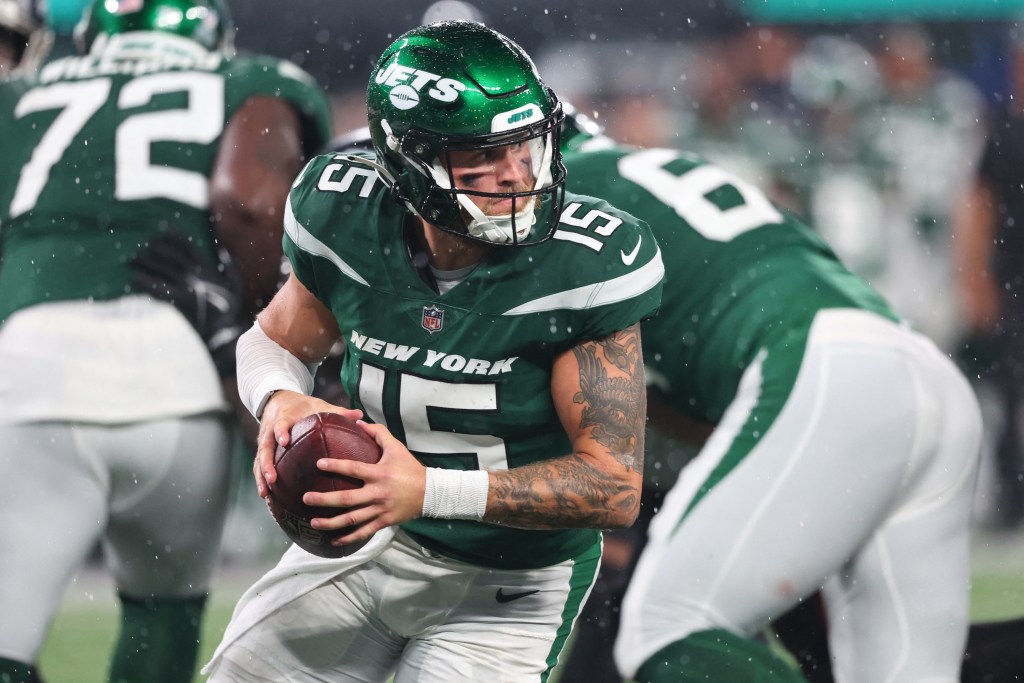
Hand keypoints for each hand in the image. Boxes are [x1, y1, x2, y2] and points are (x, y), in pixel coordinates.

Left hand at [132, 231, 246, 377]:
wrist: (223, 333)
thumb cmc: (230, 310)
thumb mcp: (236, 286)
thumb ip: (231, 267)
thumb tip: (223, 250)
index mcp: (207, 269)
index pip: (188, 246)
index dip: (174, 234)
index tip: (162, 227)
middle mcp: (194, 276)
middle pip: (170, 255)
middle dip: (155, 246)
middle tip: (142, 243)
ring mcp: (185, 288)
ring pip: (161, 270)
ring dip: (146, 262)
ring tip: (134, 258)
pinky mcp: (177, 302)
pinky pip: (157, 289)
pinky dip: (145, 283)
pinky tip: (134, 279)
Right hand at [253, 390, 362, 498]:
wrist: (279, 401)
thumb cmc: (303, 406)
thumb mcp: (318, 405)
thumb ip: (337, 411)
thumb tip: (360, 414)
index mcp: (284, 417)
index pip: (280, 423)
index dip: (280, 431)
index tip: (284, 441)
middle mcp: (270, 430)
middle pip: (265, 447)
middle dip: (267, 463)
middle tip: (272, 478)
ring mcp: (265, 441)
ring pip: (259, 459)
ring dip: (261, 476)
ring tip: (266, 492)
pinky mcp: (263, 450)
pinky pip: (259, 466)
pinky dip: (261, 480)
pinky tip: (266, 495)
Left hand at [305, 420, 426, 545]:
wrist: (430, 492)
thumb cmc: (410, 468)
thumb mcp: (397, 448)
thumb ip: (378, 434)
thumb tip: (359, 422)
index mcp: (379, 473)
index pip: (354, 469)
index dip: (336, 466)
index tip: (318, 464)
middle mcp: (377, 493)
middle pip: (347, 499)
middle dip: (324, 500)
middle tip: (306, 498)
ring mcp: (380, 510)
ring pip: (352, 519)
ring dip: (331, 523)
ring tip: (313, 522)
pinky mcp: (384, 522)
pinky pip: (363, 532)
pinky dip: (348, 538)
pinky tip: (333, 540)